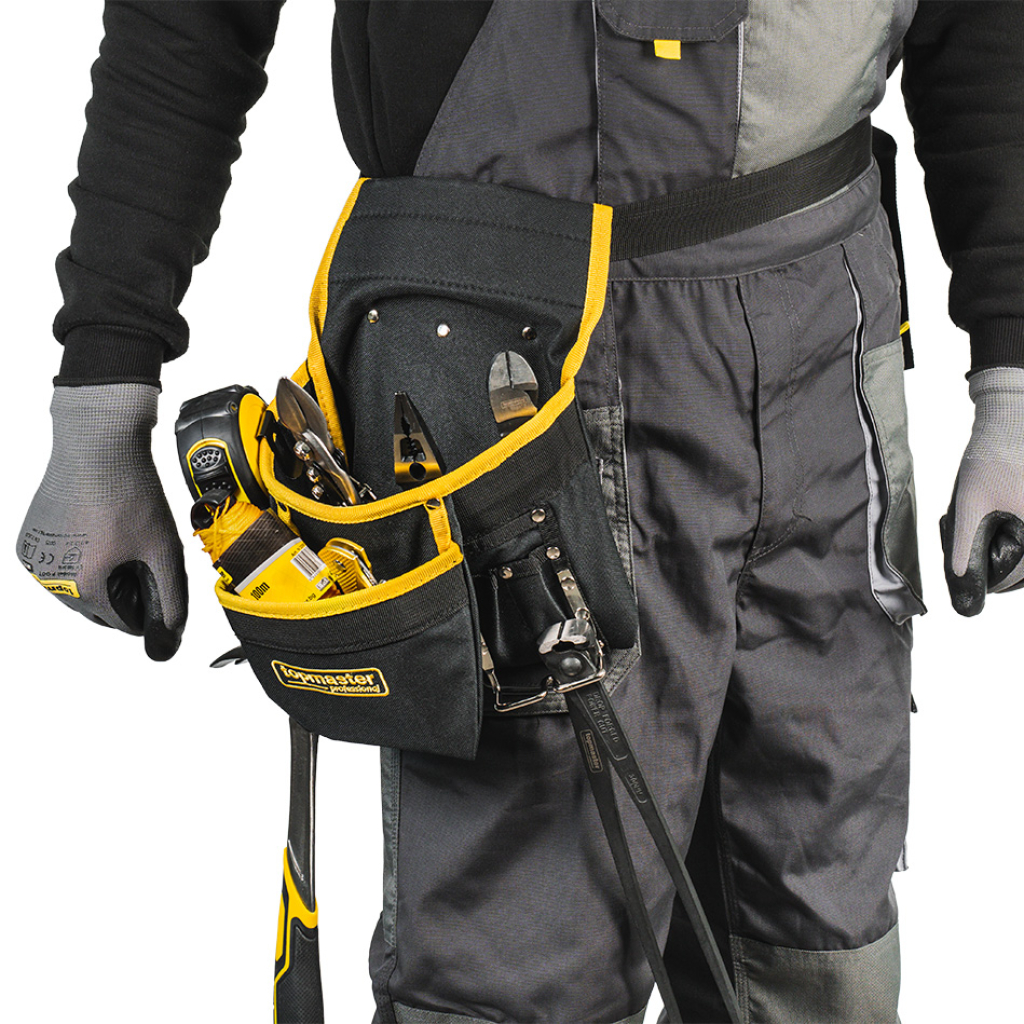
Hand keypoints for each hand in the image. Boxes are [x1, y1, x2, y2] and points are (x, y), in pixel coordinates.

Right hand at [16, 384, 187, 658]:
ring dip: (101, 577)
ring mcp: (35, 561)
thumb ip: (171, 599)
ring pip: (78, 590)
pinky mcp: (27, 542)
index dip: (149, 604)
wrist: (96, 446)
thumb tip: (171, 635)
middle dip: (124, 592)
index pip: (125, 624)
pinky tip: (95, 531)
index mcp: (85, 588)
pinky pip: (59, 567)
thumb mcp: (163, 550)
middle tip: (140, 554)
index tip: (156, 577)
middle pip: (100, 610)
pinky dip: (78, 560)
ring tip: (119, 539)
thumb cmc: (131, 493)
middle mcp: (51, 581)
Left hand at [940, 367, 1023, 615]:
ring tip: (995, 544)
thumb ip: (964, 538)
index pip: (1023, 572)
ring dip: (1016, 550)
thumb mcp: (970, 501)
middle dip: (1011, 565)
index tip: (985, 585)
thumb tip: (959, 572)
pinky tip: (1005, 526)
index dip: (1002, 583)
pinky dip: (1019, 533)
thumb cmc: (992, 456)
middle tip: (987, 565)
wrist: (1012, 417)